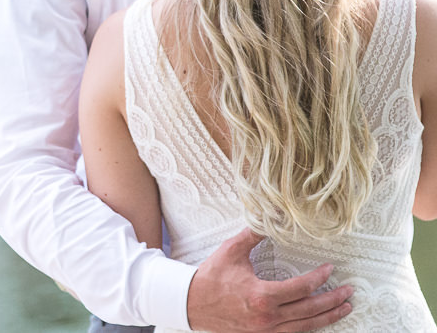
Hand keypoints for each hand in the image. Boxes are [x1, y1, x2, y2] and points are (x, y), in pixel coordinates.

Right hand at [186, 228, 352, 331]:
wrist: (191, 303)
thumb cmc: (211, 277)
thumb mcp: (232, 251)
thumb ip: (254, 235)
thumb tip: (271, 218)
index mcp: (262, 296)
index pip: (301, 288)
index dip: (319, 278)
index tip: (330, 269)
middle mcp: (267, 317)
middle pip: (310, 310)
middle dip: (333, 300)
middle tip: (349, 292)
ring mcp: (265, 331)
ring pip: (306, 327)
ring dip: (328, 317)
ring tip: (344, 309)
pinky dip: (309, 328)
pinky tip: (318, 321)